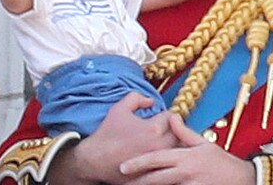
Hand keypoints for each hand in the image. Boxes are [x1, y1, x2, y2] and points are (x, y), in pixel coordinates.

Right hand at [48, 93, 177, 184]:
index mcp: (154, 128)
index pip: (173, 117)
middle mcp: (159, 146)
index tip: (159, 118)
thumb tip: (152, 101)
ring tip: (162, 142)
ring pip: (176, 150)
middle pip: (180, 134)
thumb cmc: (107, 134)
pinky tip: (158, 156)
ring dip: (172, 144)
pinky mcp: (153, 174)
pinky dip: (166, 159)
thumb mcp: (120, 109)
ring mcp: (157, 162)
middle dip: (173, 129)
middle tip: (164, 130)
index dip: (166, 115)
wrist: (92, 161)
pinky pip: (167, 165)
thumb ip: (138, 98)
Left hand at [120, 113, 255, 184]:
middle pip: (155, 179)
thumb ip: (184, 133)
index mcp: (186, 157)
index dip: (139, 163)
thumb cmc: (221, 162)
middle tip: (122, 183)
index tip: (123, 167)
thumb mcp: (203, 144)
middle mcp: (185, 172)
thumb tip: (171, 117)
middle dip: (136, 182)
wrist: (241, 179)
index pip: (157, 159)